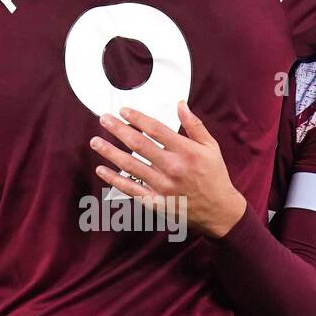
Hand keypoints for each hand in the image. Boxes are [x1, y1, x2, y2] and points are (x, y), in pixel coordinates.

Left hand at [91, 102, 247, 238]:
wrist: (219, 211)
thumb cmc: (214, 176)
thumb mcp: (211, 147)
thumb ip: (194, 125)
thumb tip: (180, 104)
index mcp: (185, 151)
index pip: (155, 129)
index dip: (136, 118)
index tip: (123, 110)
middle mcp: (172, 167)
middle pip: (138, 144)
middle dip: (118, 129)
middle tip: (103, 119)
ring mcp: (162, 186)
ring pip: (130, 166)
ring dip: (110, 152)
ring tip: (96, 142)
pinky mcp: (156, 202)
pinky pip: (131, 189)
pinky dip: (114, 180)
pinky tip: (101, 170)